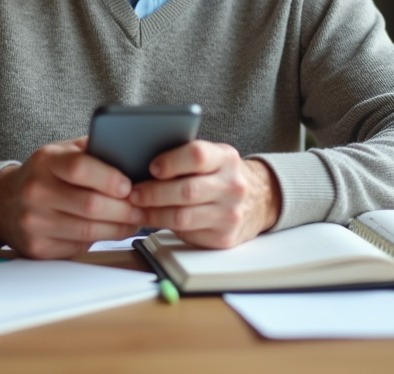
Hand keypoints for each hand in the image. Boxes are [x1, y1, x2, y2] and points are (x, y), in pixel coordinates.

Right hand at [0, 138, 145, 258]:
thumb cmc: (44, 174)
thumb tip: (131, 155)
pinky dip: (102, 240)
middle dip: (124, 208)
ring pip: (88, 229)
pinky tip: (112, 231)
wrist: (4, 202)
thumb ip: (92, 150)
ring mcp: (34, 221)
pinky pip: (79, 245)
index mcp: (45, 162)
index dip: (109, 178)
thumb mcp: (61, 152)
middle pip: (90, 204)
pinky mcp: (38, 247)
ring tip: (134, 220)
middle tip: (141, 207)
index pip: (79, 167)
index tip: (129, 185)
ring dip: (118, 227)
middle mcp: (36, 191)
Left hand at [128, 141, 280, 248]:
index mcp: (226, 158)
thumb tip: (142, 161)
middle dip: (154, 193)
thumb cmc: (222, 175)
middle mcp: (232, 186)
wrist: (259, 200)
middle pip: (187, 191)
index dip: (171, 161)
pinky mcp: (224, 237)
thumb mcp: (213, 157)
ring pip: (183, 217)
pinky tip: (152, 219)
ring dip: (154, 213)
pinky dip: (164, 226)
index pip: (197, 156)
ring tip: (138, 207)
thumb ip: (186, 157)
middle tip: (134, 193)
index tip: (151, 167)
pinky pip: (187, 233)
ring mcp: (230, 214)